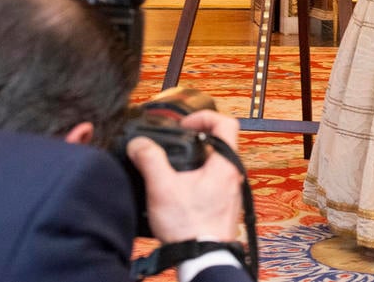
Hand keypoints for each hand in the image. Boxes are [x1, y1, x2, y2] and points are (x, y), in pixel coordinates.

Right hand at [128, 110, 243, 243]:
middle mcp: (233, 175)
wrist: (202, 257)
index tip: (184, 124)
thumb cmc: (190, 227)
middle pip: (219, 142)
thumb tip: (139, 144)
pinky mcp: (224, 204)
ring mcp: (231, 190)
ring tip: (172, 165)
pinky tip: (178, 187)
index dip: (204, 117)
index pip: (226, 123)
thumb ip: (150, 160)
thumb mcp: (163, 188)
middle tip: (175, 142)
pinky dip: (196, 177)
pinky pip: (213, 180)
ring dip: (194, 159)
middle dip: (194, 138)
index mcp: (226, 164)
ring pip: (215, 162)